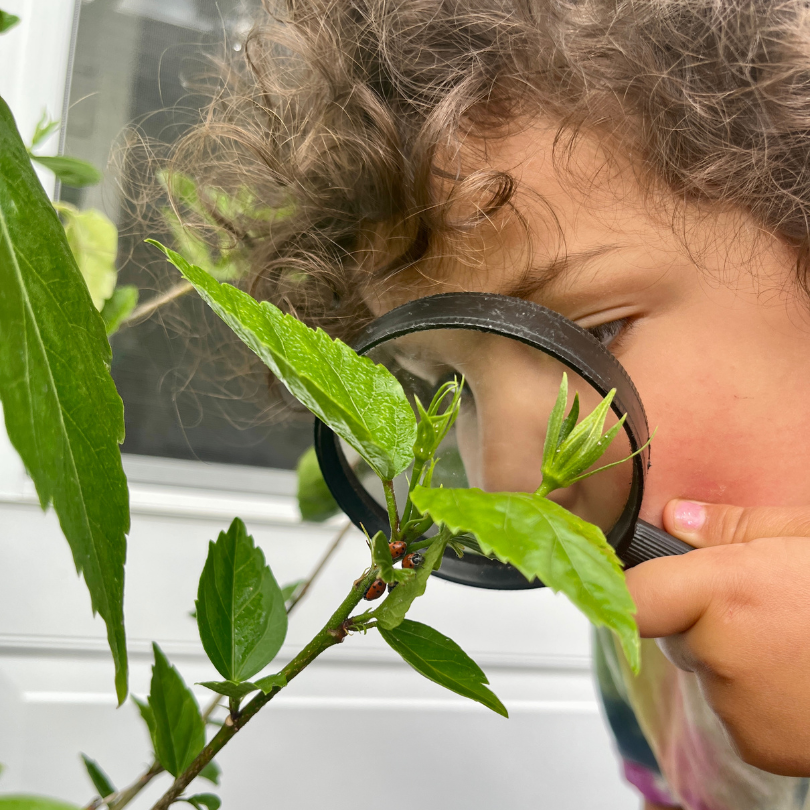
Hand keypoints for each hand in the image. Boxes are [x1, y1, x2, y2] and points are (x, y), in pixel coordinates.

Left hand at [625, 500, 809, 775]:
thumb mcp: (804, 536)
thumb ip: (731, 527)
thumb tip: (674, 518)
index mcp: (725, 591)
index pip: (634, 598)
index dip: (633, 589)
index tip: (645, 583)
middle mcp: (721, 653)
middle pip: (674, 632)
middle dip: (700, 619)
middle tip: (760, 609)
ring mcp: (738, 707)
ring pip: (706, 672)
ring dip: (731, 660)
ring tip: (793, 644)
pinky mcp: (757, 746)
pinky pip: (731, 711)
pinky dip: (754, 699)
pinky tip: (798, 679)